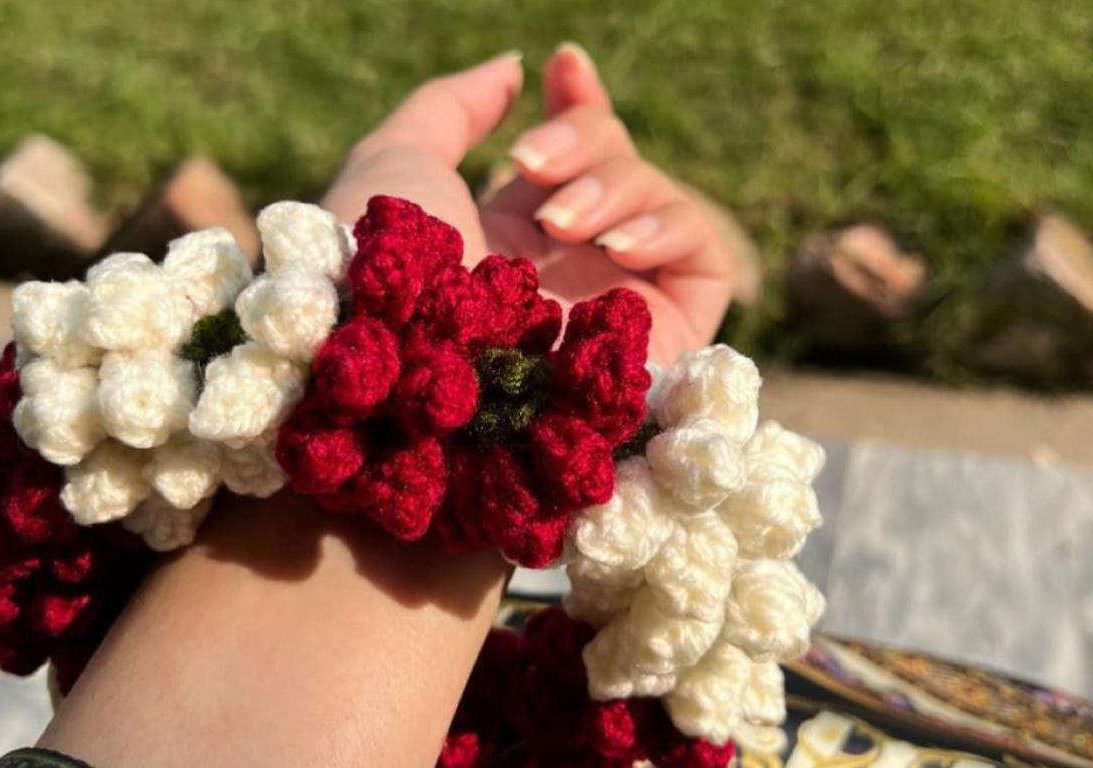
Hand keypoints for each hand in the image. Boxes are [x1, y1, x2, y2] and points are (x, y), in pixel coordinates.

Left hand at [322, 47, 733, 364]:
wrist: (406, 374)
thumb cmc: (385, 269)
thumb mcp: (399, 163)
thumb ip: (453, 108)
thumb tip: (515, 70)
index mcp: (507, 243)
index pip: (571, 164)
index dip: (579, 109)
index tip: (562, 68)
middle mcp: (565, 278)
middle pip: (620, 167)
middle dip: (583, 140)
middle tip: (529, 162)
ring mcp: (615, 311)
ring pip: (661, 203)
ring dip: (614, 186)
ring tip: (556, 222)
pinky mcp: (664, 346)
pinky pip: (707, 259)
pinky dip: (671, 226)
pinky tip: (614, 245)